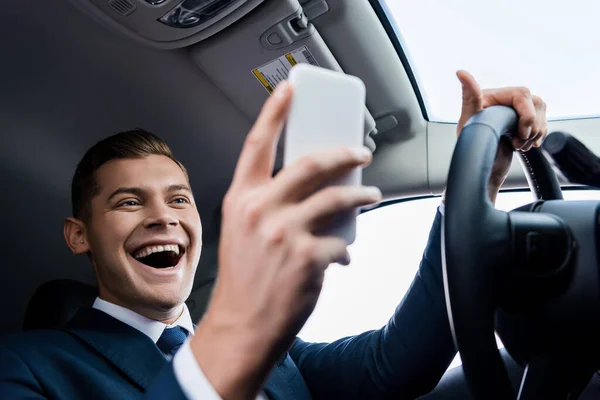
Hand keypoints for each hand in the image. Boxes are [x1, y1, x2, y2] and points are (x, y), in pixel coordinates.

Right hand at [191, 82, 380, 399]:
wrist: (240, 326)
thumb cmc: (242, 280)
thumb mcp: (242, 231)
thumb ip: (267, 204)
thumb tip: (310, 190)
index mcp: (241, 199)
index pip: (257, 144)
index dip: (274, 112)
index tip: (290, 89)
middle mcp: (260, 210)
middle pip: (312, 163)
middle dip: (345, 152)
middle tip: (360, 151)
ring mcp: (284, 233)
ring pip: (338, 197)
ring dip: (362, 195)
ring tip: (371, 196)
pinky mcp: (308, 258)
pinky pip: (341, 242)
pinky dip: (345, 248)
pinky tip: (340, 257)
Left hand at [448, 70, 547, 202]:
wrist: (482, 171)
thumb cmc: (471, 149)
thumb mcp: (469, 123)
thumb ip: (469, 97)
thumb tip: (461, 73)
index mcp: (491, 96)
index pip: (522, 94)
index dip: (526, 115)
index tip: (519, 133)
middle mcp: (504, 100)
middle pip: (536, 103)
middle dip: (531, 127)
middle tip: (516, 142)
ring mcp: (515, 112)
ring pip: (542, 114)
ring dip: (534, 133)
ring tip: (517, 145)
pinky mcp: (523, 123)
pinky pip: (543, 123)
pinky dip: (538, 136)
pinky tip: (524, 145)